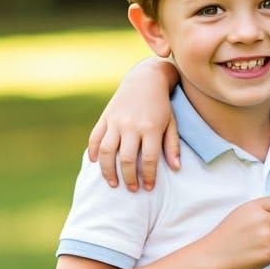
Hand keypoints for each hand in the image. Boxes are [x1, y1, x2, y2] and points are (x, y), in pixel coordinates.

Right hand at [87, 62, 180, 190]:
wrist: (146, 79)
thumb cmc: (162, 105)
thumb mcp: (171, 123)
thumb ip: (172, 146)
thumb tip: (176, 168)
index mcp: (151, 128)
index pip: (149, 160)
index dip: (149, 177)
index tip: (148, 188)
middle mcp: (131, 125)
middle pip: (127, 159)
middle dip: (129, 178)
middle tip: (132, 189)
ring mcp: (116, 121)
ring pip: (107, 152)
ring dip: (108, 171)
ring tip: (113, 183)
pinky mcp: (105, 117)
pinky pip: (95, 137)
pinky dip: (93, 152)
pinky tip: (96, 163)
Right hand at [202, 196, 269, 268]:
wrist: (212, 255)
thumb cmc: (225, 236)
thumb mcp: (240, 214)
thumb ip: (259, 212)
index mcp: (254, 207)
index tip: (268, 222)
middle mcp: (261, 219)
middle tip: (262, 238)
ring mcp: (265, 237)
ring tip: (260, 247)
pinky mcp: (267, 253)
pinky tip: (260, 255)